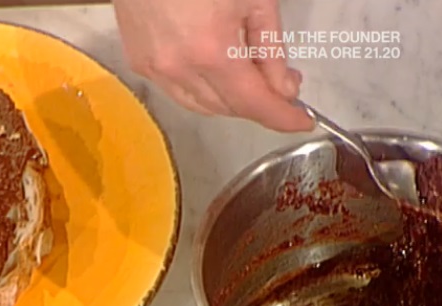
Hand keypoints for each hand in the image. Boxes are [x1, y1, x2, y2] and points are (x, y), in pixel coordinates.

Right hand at [114, 0, 312, 131]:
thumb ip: (271, 49)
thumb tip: (283, 89)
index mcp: (211, 50)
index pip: (253, 103)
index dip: (281, 117)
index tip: (302, 121)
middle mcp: (178, 68)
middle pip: (228, 108)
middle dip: (258, 103)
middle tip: (283, 84)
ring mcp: (154, 69)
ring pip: (200, 106)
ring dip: (229, 101)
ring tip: (249, 76)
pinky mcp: (139, 63)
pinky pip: (177, 91)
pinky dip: (201, 90)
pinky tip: (214, 68)